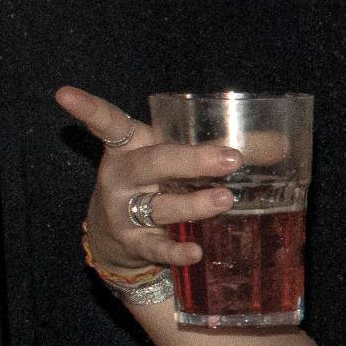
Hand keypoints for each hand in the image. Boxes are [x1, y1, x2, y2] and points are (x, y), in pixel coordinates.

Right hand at [56, 85, 239, 277]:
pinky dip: (176, 250)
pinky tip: (195, 251)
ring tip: (225, 201)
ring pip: (157, 206)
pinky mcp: (133, 244)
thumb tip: (282, 144)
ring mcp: (123, 212)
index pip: (107, 123)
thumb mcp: (180, 161)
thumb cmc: (159, 184)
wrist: (120, 238)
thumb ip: (224, 148)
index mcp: (130, 148)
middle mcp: (121, 178)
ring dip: (193, 204)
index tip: (63, 95)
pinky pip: (156, 247)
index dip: (88, 109)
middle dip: (189, 160)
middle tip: (229, 158)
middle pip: (149, 164)